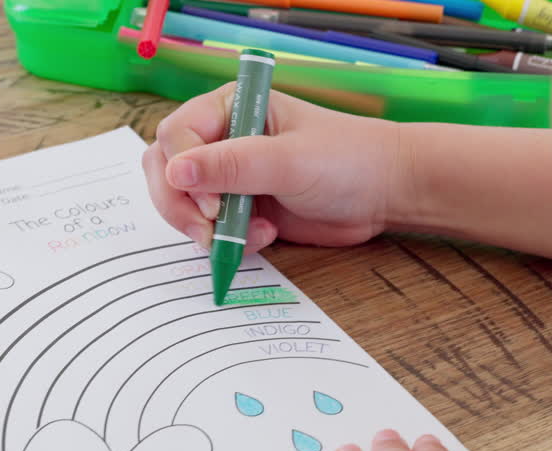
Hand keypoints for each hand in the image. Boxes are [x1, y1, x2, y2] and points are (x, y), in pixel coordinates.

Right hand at [142, 87, 407, 251]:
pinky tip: (263, 237)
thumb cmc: (347, 159)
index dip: (182, 172)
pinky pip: (207, 228)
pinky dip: (225, 241)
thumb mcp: (287, 161)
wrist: (386, 193)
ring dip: (203, 228)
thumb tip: (174, 171)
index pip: (175, 136)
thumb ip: (231, 166)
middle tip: (209, 231)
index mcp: (229, 108)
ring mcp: (227, 176)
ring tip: (244, 237)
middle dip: (180, 206)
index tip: (209, 204)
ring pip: (180, 203)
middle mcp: (221, 139)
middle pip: (165, 170)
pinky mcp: (238, 208)